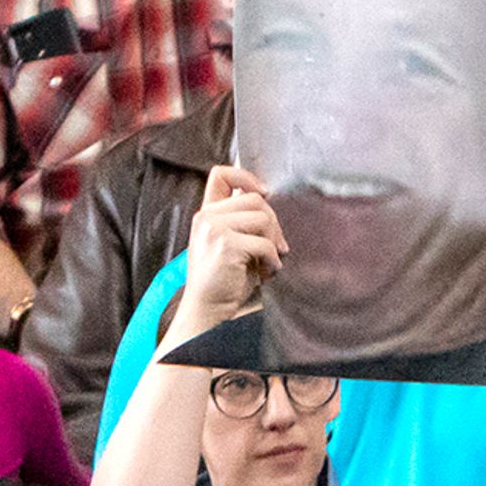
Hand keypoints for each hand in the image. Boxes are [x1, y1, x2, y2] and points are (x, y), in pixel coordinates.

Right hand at [175, 165, 285, 330]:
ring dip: (274, 242)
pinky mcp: (225, 245)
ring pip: (262, 218)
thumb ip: (242, 222)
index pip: (221, 174)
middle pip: (254, 199)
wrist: (208, 311)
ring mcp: (213, 230)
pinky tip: (268, 274)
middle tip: (278, 247)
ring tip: (271, 262)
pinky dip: (272, 260)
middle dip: (274, 222)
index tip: (265, 193)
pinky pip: (264, 244)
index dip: (246, 177)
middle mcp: (207, 218)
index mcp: (207, 214)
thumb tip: (270, 204)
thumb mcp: (231, 244)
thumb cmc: (224, 283)